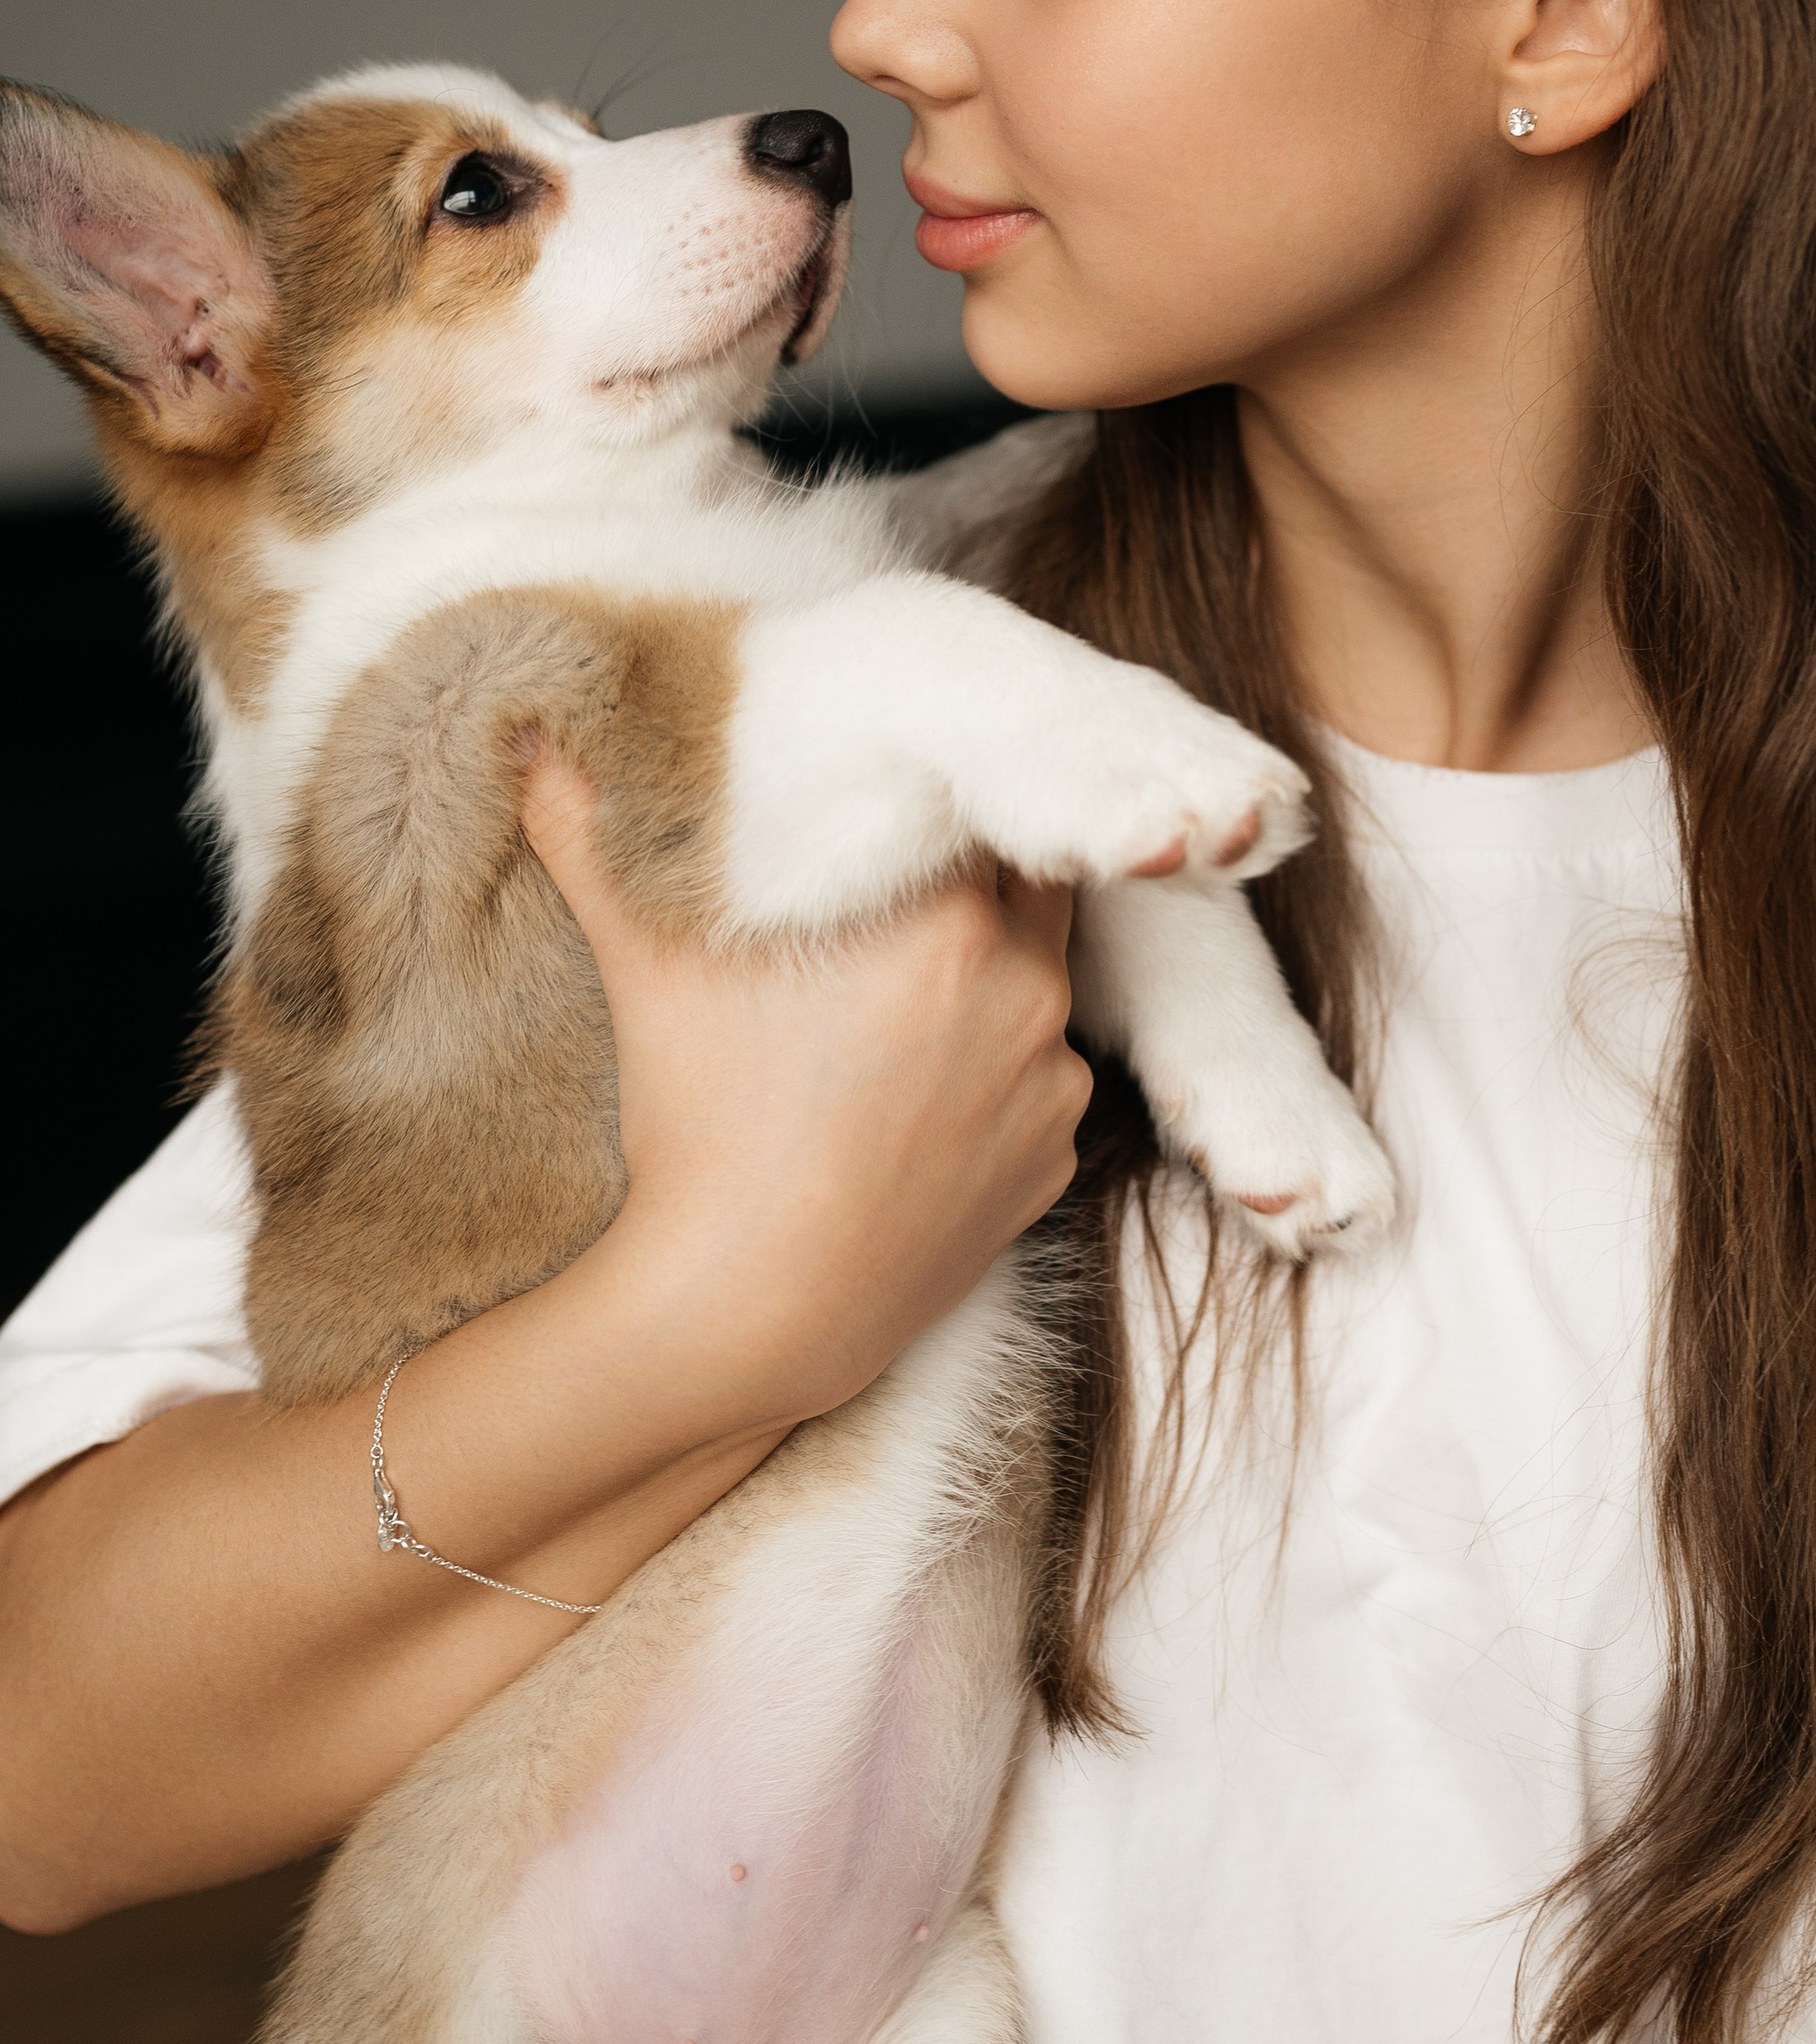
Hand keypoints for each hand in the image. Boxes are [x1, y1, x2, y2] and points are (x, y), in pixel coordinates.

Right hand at [522, 759, 1087, 1430]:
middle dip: (976, 879)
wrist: (745, 1315)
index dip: (942, 797)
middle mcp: (1027, 988)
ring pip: (1038, 986)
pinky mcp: (1052, 1163)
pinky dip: (993, 1074)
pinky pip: (1038, 1085)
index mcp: (952, 915)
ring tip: (895, 1004)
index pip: (982, 803)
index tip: (896, 807)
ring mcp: (1048, 1083)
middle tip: (898, 894)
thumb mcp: (640, 958)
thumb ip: (591, 823)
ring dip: (989, 978)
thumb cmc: (698, 1126)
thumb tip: (537, 729)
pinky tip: (915, 1093)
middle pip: (1028, 886)